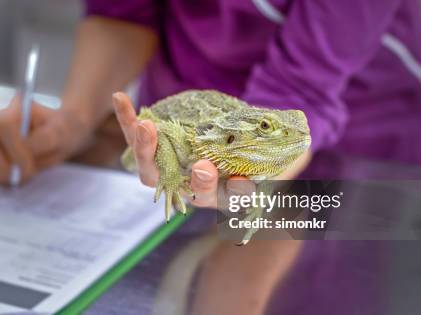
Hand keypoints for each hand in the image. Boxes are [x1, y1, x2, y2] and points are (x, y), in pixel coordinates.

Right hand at [0, 96, 90, 184]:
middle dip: (5, 164)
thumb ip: (45, 139)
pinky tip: (22, 176)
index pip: (4, 125)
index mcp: (16, 108)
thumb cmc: (63, 131)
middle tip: (27, 175)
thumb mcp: (63, 133)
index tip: (29, 166)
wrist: (63, 137)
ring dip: (5, 173)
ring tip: (27, 174)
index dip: (14, 149)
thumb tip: (26, 150)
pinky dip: (5, 178)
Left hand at [112, 92, 311, 208]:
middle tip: (201, 166)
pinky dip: (127, 119)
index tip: (240, 182)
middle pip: (181, 189)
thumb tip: (301, 147)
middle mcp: (194, 187)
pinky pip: (137, 136)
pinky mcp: (156, 145)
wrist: (242, 132)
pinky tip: (120, 97)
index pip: (229, 199)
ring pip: (151, 166)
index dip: (234, 193)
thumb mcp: (284, 154)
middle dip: (191, 180)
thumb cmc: (264, 149)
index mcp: (226, 193)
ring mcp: (172, 167)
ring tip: (147, 126)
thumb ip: (289, 156)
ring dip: (146, 147)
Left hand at [112, 92, 246, 208]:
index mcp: (201, 194)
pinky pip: (135, 132)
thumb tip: (239, 180)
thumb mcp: (245, 183)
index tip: (204, 168)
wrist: (227, 158)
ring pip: (141, 154)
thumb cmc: (236, 174)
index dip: (202, 184)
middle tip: (151, 131)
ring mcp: (159, 163)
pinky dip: (127, 116)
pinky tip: (119, 97)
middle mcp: (174, 182)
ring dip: (137, 136)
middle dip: (149, 154)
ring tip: (141, 121)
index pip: (199, 194)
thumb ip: (243, 187)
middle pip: (154, 175)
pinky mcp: (150, 145)